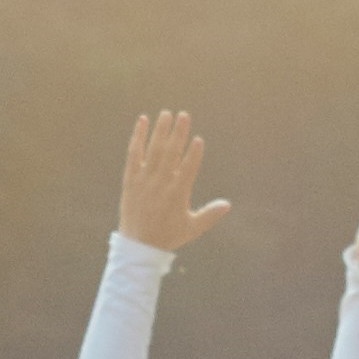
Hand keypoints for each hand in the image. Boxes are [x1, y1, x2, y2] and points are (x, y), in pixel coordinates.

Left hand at [116, 111, 227, 252]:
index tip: (198, 140)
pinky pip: (133, 154)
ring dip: (160, 130)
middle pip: (170, 153)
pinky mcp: (131, 178)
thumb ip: (210, 215)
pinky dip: (138, 137)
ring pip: (153, 150)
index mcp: (177, 194)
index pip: (188, 169)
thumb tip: (227, 204)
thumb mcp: (192, 228)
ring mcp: (144, 180)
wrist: (138, 245)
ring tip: (166, 114)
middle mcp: (160, 184)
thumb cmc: (168, 236)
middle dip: (178, 133)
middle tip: (183, 115)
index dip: (193, 154)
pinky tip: (142, 121)